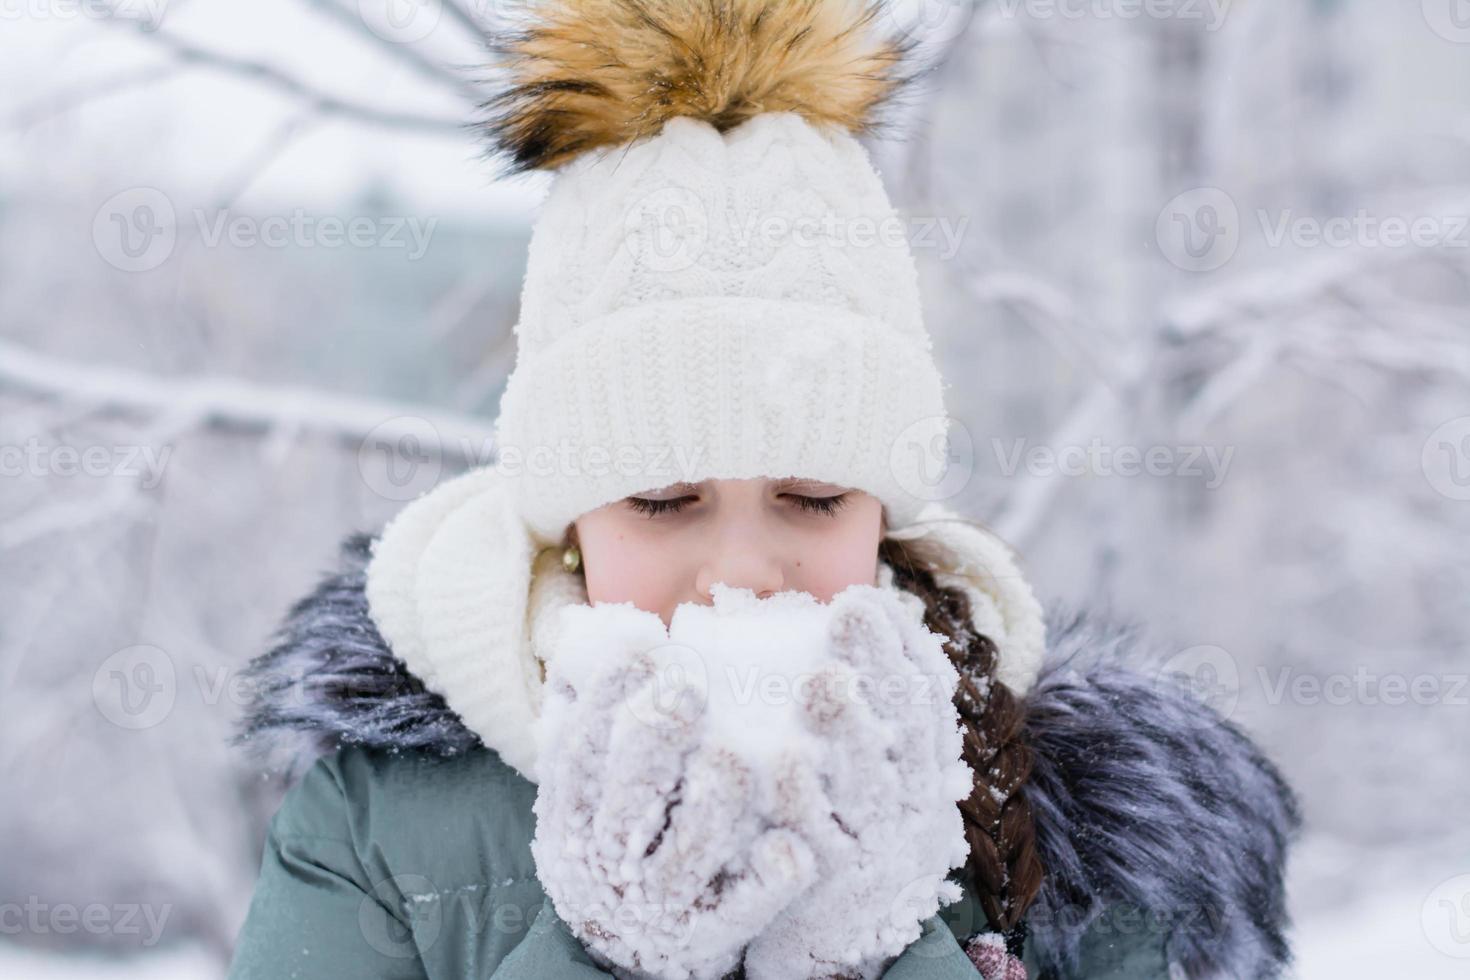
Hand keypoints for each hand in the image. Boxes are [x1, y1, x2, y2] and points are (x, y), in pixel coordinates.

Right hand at [531, 601, 820, 979]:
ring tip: (733, 758)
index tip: (641, 652)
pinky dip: (764, 883)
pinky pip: (740, 910)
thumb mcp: (584, 796)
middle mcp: (610, 862)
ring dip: (712, 803)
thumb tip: (616, 636)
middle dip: (656, 741)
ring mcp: (660, 901)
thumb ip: (596, 730)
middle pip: (628, 800)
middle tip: (688, 691)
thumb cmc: (614, 843)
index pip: (581, 755)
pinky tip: (789, 850)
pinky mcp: (707, 933)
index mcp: (577, 818)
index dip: (606, 702)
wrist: (621, 952)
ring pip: (686, 854)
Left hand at [741, 585, 973, 979]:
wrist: (844, 947)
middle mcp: (911, 805)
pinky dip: (803, 799)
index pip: (927, 700)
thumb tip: (835, 644)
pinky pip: (820, 837)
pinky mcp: (834, 884)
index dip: (904, 647)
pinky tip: (782, 760)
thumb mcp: (877, 786)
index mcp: (924, 774)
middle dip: (879, 664)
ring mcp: (876, 846)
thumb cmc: (852, 843)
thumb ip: (867, 727)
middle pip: (905, 728)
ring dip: (847, 726)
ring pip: (869, 780)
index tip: (876, 599)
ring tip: (820, 679)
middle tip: (852, 609)